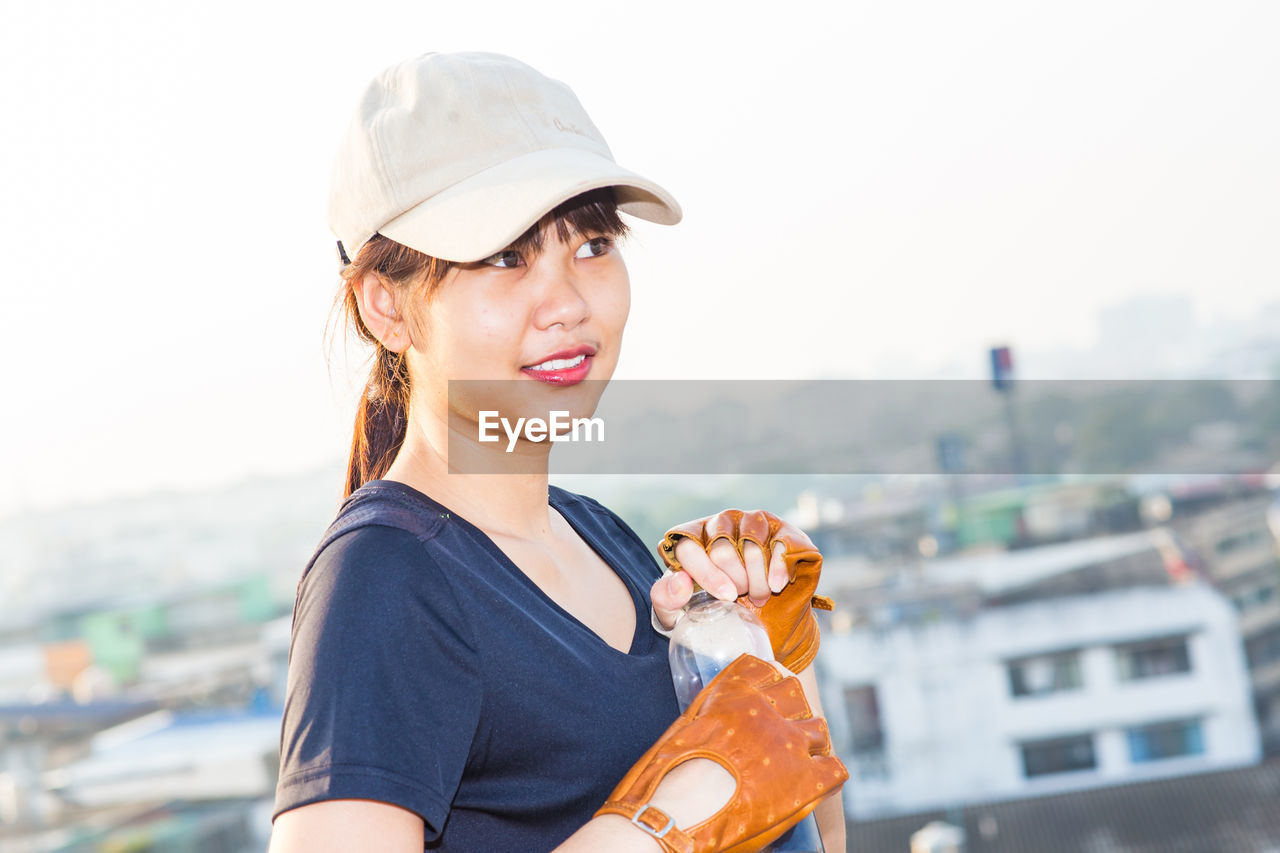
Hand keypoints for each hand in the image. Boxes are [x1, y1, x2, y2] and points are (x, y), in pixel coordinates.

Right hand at [596, 654, 847, 852]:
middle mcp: (766, 711)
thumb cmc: (668, 778)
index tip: (766, 697)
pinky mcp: (807, 779)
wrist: (678, 814)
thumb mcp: (685, 729)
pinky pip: (834, 769)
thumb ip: (710, 716)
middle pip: (796, 695)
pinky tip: (815, 785)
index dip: (768, 686)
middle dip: (791, 711)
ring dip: (811, 741)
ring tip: (801, 758)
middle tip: (782, 732)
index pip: (764, 670)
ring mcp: (789, 742)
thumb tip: (720, 722)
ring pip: (819, 728)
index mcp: (734, 695)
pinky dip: (827, 776)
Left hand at [649, 509, 832, 672]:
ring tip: (758, 596)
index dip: (706, 574)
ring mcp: (751, 521)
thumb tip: (681, 581)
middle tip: (740, 597)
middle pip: (722, 551)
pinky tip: (776, 586)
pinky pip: (780, 544)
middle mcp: (719, 523)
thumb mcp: (677, 612)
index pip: (688, 547)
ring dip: (757, 581)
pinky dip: (777, 569)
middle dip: (734, 582)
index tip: (724, 596)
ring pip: (752, 547)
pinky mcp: (781, 529)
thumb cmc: (712, 608)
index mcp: (691, 537)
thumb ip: (665, 598)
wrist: (759, 614)